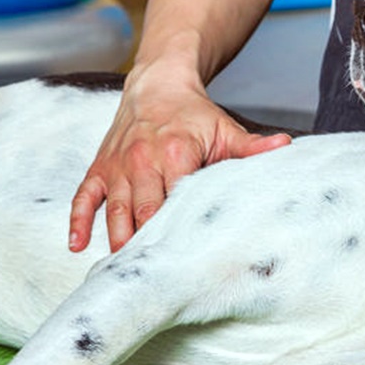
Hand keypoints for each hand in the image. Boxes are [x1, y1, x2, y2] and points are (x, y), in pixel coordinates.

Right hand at [69, 66, 289, 253]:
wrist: (156, 84)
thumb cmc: (194, 114)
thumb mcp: (226, 129)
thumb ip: (252, 147)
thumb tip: (286, 147)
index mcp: (175, 154)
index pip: (175, 202)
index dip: (176, 233)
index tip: (182, 263)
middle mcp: (142, 161)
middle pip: (142, 212)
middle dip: (146, 246)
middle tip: (151, 280)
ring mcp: (117, 167)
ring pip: (114, 210)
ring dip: (116, 241)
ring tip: (122, 273)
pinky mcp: (100, 168)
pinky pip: (84, 197)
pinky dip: (78, 222)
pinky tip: (78, 246)